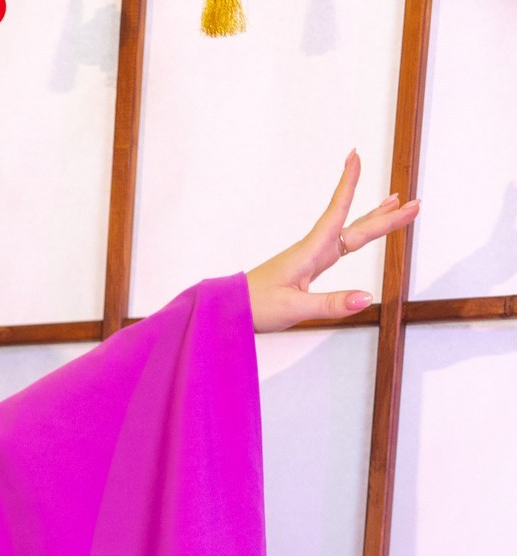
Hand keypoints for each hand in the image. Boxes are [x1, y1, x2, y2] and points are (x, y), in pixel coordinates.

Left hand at [245, 151, 418, 332]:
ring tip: (396, 202)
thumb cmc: (255, 307)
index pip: (335, 212)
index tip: (355, 155)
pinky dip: (357, 235)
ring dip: (375, 219)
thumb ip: (330, 304)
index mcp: (310, 252)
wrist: (230, 310)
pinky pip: (340, 246)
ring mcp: (312, 258)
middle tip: (414, 202)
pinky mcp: (309, 268)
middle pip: (356, 227)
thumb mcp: (294, 309)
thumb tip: (365, 298)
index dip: (347, 185)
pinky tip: (363, 232)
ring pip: (351, 233)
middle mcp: (314, 250)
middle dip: (386, 215)